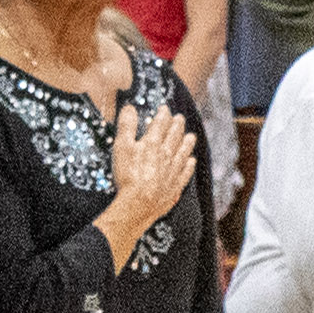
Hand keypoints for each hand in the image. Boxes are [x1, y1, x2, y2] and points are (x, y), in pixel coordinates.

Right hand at [102, 100, 200, 237]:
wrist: (139, 203)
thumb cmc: (128, 176)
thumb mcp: (121, 147)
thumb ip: (126, 126)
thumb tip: (130, 108)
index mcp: (153, 143)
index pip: (161, 123)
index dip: (163, 114)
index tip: (164, 109)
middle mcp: (166, 154)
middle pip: (175, 135)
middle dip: (177, 124)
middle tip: (179, 118)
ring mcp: (173, 170)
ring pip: (184, 152)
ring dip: (187, 142)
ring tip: (190, 136)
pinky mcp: (175, 185)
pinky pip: (186, 172)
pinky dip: (189, 165)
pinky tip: (191, 161)